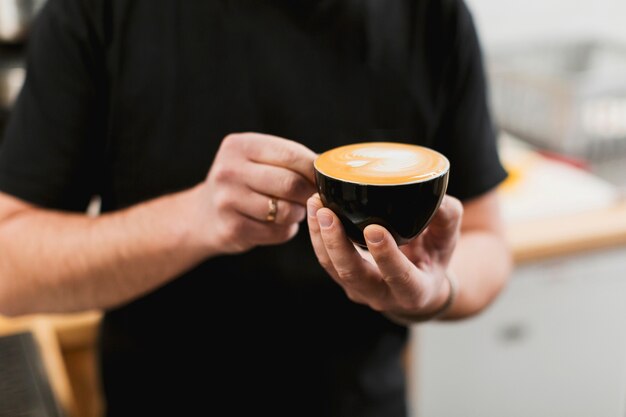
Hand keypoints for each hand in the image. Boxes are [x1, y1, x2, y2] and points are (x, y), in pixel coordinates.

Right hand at [193, 132, 317, 254]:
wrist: (203, 215)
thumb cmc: (243, 183)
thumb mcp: (257, 160)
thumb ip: (289, 160)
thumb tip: (330, 166)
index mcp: (240, 146)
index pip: (291, 154)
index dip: (314, 169)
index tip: (323, 177)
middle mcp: (229, 170)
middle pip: (290, 184)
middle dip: (308, 193)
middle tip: (311, 197)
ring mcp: (227, 201)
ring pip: (286, 211)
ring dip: (297, 213)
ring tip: (292, 210)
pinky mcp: (232, 229)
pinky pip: (277, 232)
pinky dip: (285, 230)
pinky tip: (277, 224)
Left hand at [307, 194, 463, 322]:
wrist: (418, 281)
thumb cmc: (434, 255)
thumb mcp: (448, 239)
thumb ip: (447, 217)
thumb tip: (438, 196)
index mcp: (415, 291)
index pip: (401, 278)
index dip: (386, 257)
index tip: (374, 229)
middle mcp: (383, 296)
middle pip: (354, 276)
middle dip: (338, 244)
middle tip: (328, 213)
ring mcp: (359, 290)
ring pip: (334, 268)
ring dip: (320, 236)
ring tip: (316, 204)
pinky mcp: (344, 278)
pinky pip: (326, 260)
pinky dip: (317, 235)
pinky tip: (314, 209)